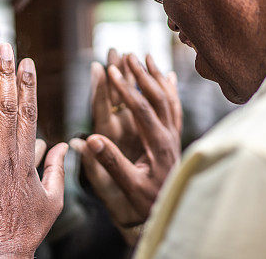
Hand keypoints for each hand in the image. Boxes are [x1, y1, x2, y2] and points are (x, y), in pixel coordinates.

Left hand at [0, 43, 67, 257]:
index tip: (26, 62)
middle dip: (4, 73)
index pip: (29, 113)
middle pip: (7, 106)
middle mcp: (5, 155)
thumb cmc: (23, 232)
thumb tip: (61, 147)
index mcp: (26, 159)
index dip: (28, 85)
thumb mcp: (52, 202)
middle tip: (3, 45)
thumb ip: (56, 171)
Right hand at [71, 54, 180, 233]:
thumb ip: (110, 163)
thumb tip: (89, 139)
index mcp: (157, 145)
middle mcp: (169, 136)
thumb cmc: (145, 201)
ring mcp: (174, 135)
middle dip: (141, 75)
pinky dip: (171, 89)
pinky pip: (175, 107)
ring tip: (146, 57)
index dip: (125, 89)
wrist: (167, 210)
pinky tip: (169, 76)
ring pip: (169, 98)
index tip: (110, 71)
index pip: (141, 110)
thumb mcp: (127, 186)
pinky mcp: (175, 137)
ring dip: (156, 76)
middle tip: (126, 55)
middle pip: (158, 97)